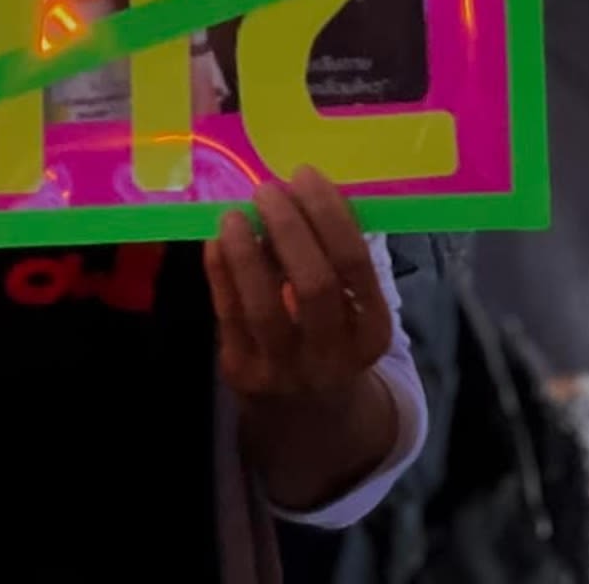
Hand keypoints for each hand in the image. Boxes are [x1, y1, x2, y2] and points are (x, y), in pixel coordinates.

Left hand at [204, 169, 390, 402]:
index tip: (305, 175)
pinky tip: (216, 241)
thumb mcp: (351, 307)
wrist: (307, 412)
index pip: (354, 264)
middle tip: (267, 190)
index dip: (329, 215)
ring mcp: (285, 370)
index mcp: (372, 330)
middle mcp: (333, 355)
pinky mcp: (242, 373)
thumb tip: (298, 190)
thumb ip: (334, 256)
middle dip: (289, 229)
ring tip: (234, 214)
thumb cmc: (332, 334)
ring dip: (247, 252)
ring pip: (265, 307)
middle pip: (314, 285)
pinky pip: (229, 317)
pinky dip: (221, 274)